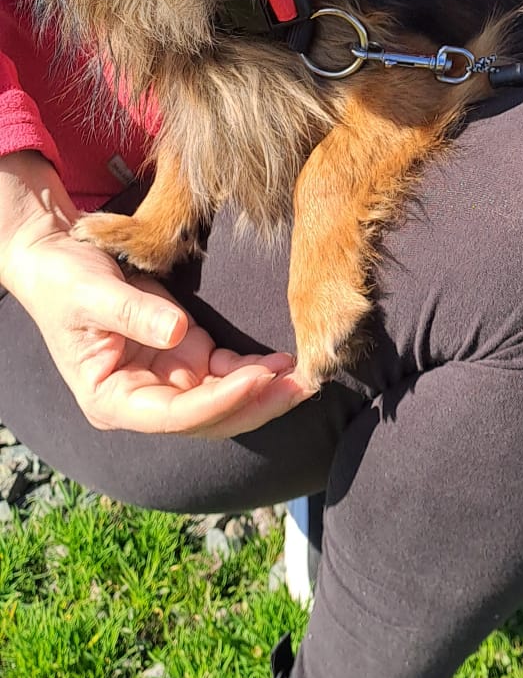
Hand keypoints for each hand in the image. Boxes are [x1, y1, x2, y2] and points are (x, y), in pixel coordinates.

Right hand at [8, 221, 312, 437]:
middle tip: (300, 386)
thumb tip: (177, 332)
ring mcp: (169, 382)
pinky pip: (228, 372)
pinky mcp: (187, 357)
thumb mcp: (90, 292)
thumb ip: (132, 313)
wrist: (61, 259)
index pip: (174, 415)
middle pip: (208, 419)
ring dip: (265, 392)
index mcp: (113, 400)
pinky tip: (285, 360)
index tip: (258, 378)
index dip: (219, 401)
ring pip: (225, 402)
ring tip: (305, 376)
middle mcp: (144, 401)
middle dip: (255, 405)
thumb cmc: (64, 279)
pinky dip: (257, 369)